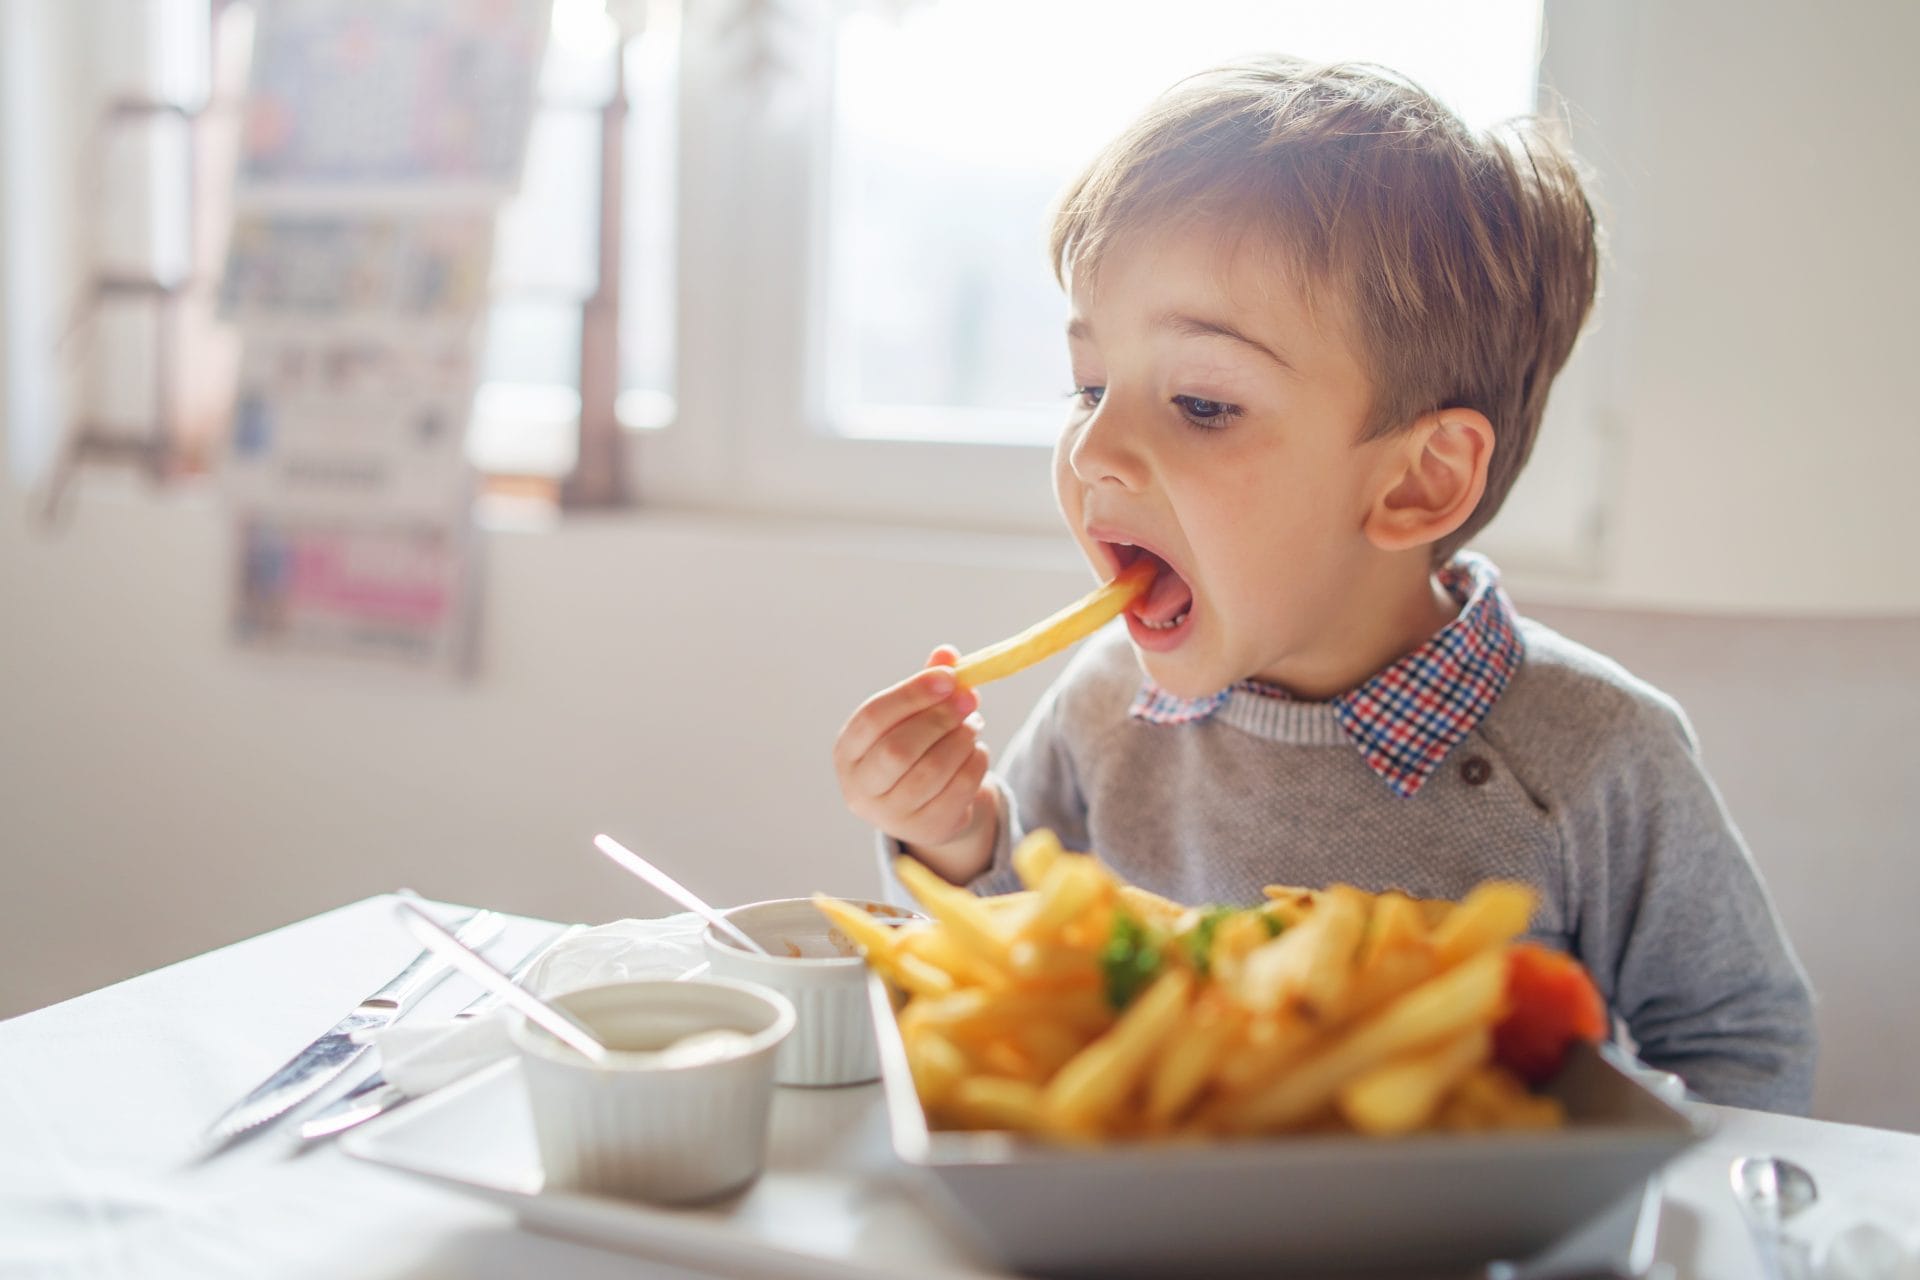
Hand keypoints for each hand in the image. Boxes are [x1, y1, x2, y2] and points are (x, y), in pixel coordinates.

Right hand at [834, 646, 995, 861]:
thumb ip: (927, 684)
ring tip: (974, 723)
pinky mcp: (924, 830)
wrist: (925, 807)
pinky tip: (977, 749)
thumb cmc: (913, 749)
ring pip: (930, 772)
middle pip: (898, 749)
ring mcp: (890, 816)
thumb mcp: (912, 716)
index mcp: (848, 750)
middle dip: (939, 719)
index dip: (912, 694)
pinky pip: (955, 793)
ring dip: (960, 741)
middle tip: (969, 698)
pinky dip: (973, 765)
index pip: (873, 717)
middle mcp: (859, 787)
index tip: (948, 677)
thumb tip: (948, 653)